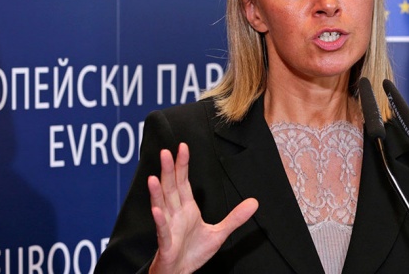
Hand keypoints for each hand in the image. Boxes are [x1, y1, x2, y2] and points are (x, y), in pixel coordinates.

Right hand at [147, 143, 257, 273]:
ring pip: (161, 206)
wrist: (180, 273)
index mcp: (186, 209)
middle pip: (170, 188)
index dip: (182, 165)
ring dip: (157, 192)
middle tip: (166, 151)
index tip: (182, 147)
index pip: (183, 182)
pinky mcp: (166, 244)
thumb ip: (235, 218)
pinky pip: (162, 230)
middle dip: (168, 170)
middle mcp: (175, 214)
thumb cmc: (193, 252)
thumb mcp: (219, 234)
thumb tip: (254, 202)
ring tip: (154, 178)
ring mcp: (169, 228)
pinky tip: (156, 210)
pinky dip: (159, 220)